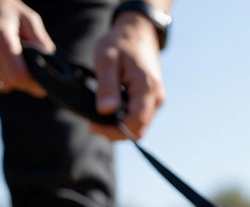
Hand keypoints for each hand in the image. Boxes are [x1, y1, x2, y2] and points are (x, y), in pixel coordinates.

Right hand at [0, 0, 53, 96]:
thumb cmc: (0, 5)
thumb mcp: (26, 17)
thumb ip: (41, 42)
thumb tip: (53, 67)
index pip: (19, 76)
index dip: (34, 86)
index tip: (44, 87)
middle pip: (12, 82)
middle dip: (25, 80)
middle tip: (29, 66)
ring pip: (1, 86)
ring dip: (11, 80)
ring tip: (12, 60)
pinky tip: (1, 63)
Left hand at [90, 11, 165, 139]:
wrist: (137, 32)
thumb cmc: (120, 43)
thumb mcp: (106, 59)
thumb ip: (107, 86)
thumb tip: (105, 111)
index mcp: (147, 88)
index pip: (134, 124)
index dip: (113, 130)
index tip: (92, 125)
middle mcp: (157, 98)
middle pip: (138, 130)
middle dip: (115, 131)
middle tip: (93, 121)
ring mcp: (157, 100)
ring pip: (139, 126)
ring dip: (119, 125)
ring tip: (100, 112)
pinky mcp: (153, 99)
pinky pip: (139, 118)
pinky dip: (124, 118)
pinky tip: (111, 107)